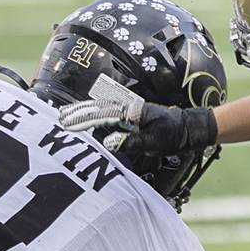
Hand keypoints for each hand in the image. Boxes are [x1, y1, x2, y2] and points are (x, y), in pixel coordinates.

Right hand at [59, 98, 217, 155]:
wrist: (189, 128)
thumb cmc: (173, 135)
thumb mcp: (154, 142)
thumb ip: (132, 142)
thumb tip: (110, 143)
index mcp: (134, 111)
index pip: (104, 114)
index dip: (85, 119)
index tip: (68, 123)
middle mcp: (130, 108)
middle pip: (100, 107)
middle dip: (79, 112)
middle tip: (60, 118)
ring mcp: (131, 110)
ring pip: (103, 108)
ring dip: (84, 111)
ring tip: (66, 115)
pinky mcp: (132, 115)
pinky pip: (109, 113)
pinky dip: (95, 114)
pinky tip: (86, 118)